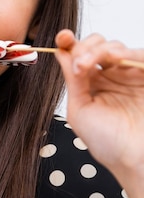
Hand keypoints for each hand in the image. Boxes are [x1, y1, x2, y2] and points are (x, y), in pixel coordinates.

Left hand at [55, 29, 143, 184]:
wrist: (134, 160)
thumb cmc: (107, 143)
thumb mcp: (80, 109)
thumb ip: (73, 80)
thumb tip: (61, 52)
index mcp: (90, 84)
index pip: (78, 55)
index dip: (69, 42)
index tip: (62, 37)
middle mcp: (110, 77)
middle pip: (96, 45)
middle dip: (85, 47)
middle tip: (79, 65)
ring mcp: (129, 75)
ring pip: (114, 46)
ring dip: (99, 50)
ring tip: (88, 66)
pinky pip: (138, 54)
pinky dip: (125, 53)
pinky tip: (114, 60)